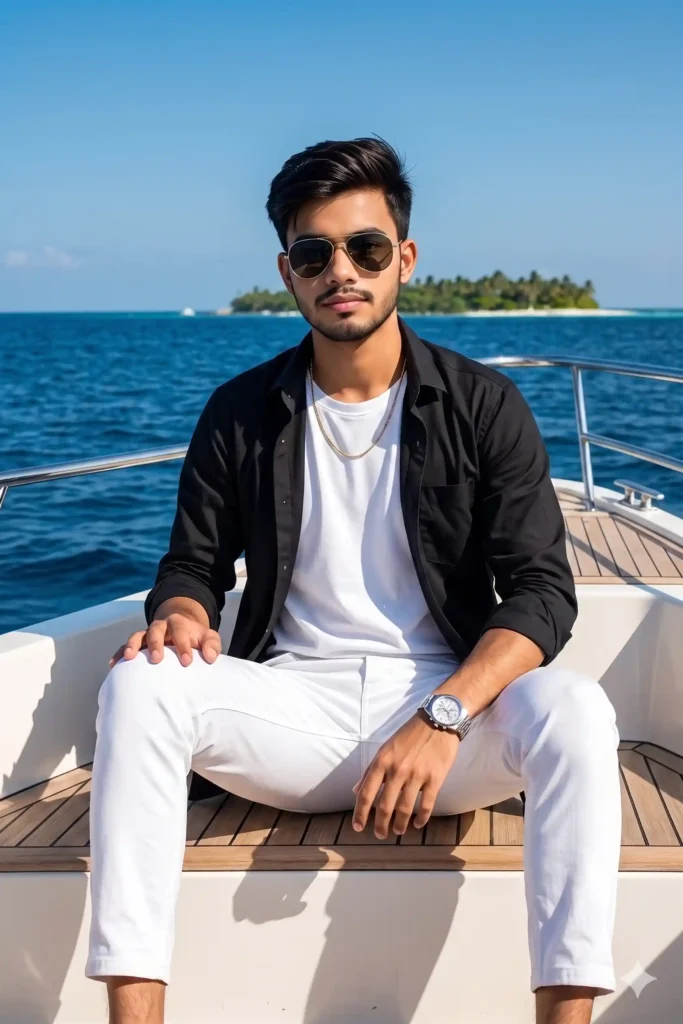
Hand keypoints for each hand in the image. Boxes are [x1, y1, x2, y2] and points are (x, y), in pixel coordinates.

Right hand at [108, 613, 221, 668]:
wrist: (182, 629)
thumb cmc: (196, 638)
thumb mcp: (208, 638)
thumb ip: (212, 645)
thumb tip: (210, 658)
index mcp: (178, 623)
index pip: (179, 630)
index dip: (183, 645)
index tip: (187, 661)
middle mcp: (160, 626)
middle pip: (155, 630)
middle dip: (155, 644)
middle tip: (156, 659)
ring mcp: (147, 634)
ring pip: (137, 635)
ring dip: (132, 645)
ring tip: (129, 658)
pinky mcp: (138, 644)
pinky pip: (126, 647)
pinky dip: (119, 653)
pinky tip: (113, 664)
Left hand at [352, 712, 460, 838]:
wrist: (438, 720)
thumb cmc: (409, 735)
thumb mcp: (385, 749)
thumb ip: (370, 771)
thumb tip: (355, 790)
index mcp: (382, 761)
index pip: (366, 793)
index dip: (360, 813)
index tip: (357, 828)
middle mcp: (397, 769)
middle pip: (384, 805)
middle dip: (380, 824)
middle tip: (380, 835)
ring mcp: (417, 774)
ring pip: (405, 808)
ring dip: (400, 824)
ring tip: (398, 831)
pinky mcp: (435, 778)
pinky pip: (427, 804)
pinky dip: (422, 818)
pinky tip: (418, 824)